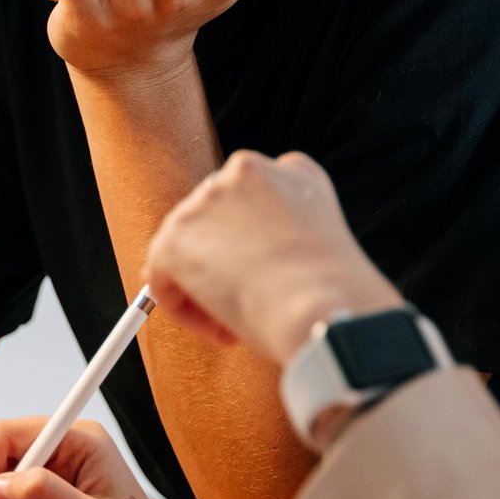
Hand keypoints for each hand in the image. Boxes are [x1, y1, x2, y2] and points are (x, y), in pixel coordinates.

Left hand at [147, 150, 402, 363]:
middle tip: (243, 306)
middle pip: (215, 219)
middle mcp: (248, 171)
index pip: (255, 199)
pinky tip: (216, 327)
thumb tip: (249, 272)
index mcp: (295, 171)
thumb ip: (285, 244)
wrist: (326, 306)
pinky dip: (182, 307)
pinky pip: (163, 275)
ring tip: (234, 323)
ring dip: (204, 287)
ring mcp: (208, 200)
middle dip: (223, 263)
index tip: (262, 278)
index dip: (253, 244)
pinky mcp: (177, 235)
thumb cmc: (337, 295)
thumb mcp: (320, 252)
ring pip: (188, 248)